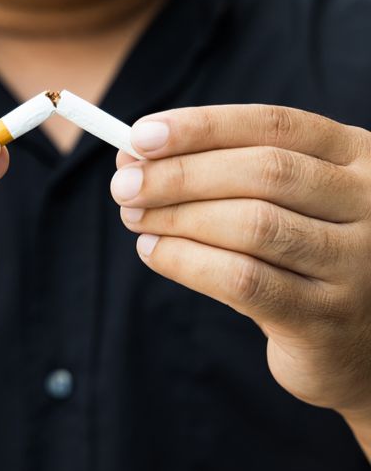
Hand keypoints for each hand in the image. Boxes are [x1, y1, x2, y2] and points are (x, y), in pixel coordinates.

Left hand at [110, 104, 370, 451]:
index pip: (273, 125)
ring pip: (252, 225)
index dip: (202, 126)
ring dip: (178, 218)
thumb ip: (226, 172)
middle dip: (181, 175)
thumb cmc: (303, 257)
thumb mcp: (286, 202)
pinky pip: (242, 281)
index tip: (140, 135)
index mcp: (358, 157)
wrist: (358, 345)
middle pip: (263, 172)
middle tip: (124, 183)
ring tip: (135, 218)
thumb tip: (136, 154)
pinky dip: (187, 262)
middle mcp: (369, 203)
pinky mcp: (325, 318)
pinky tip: (154, 252)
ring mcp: (355, 263)